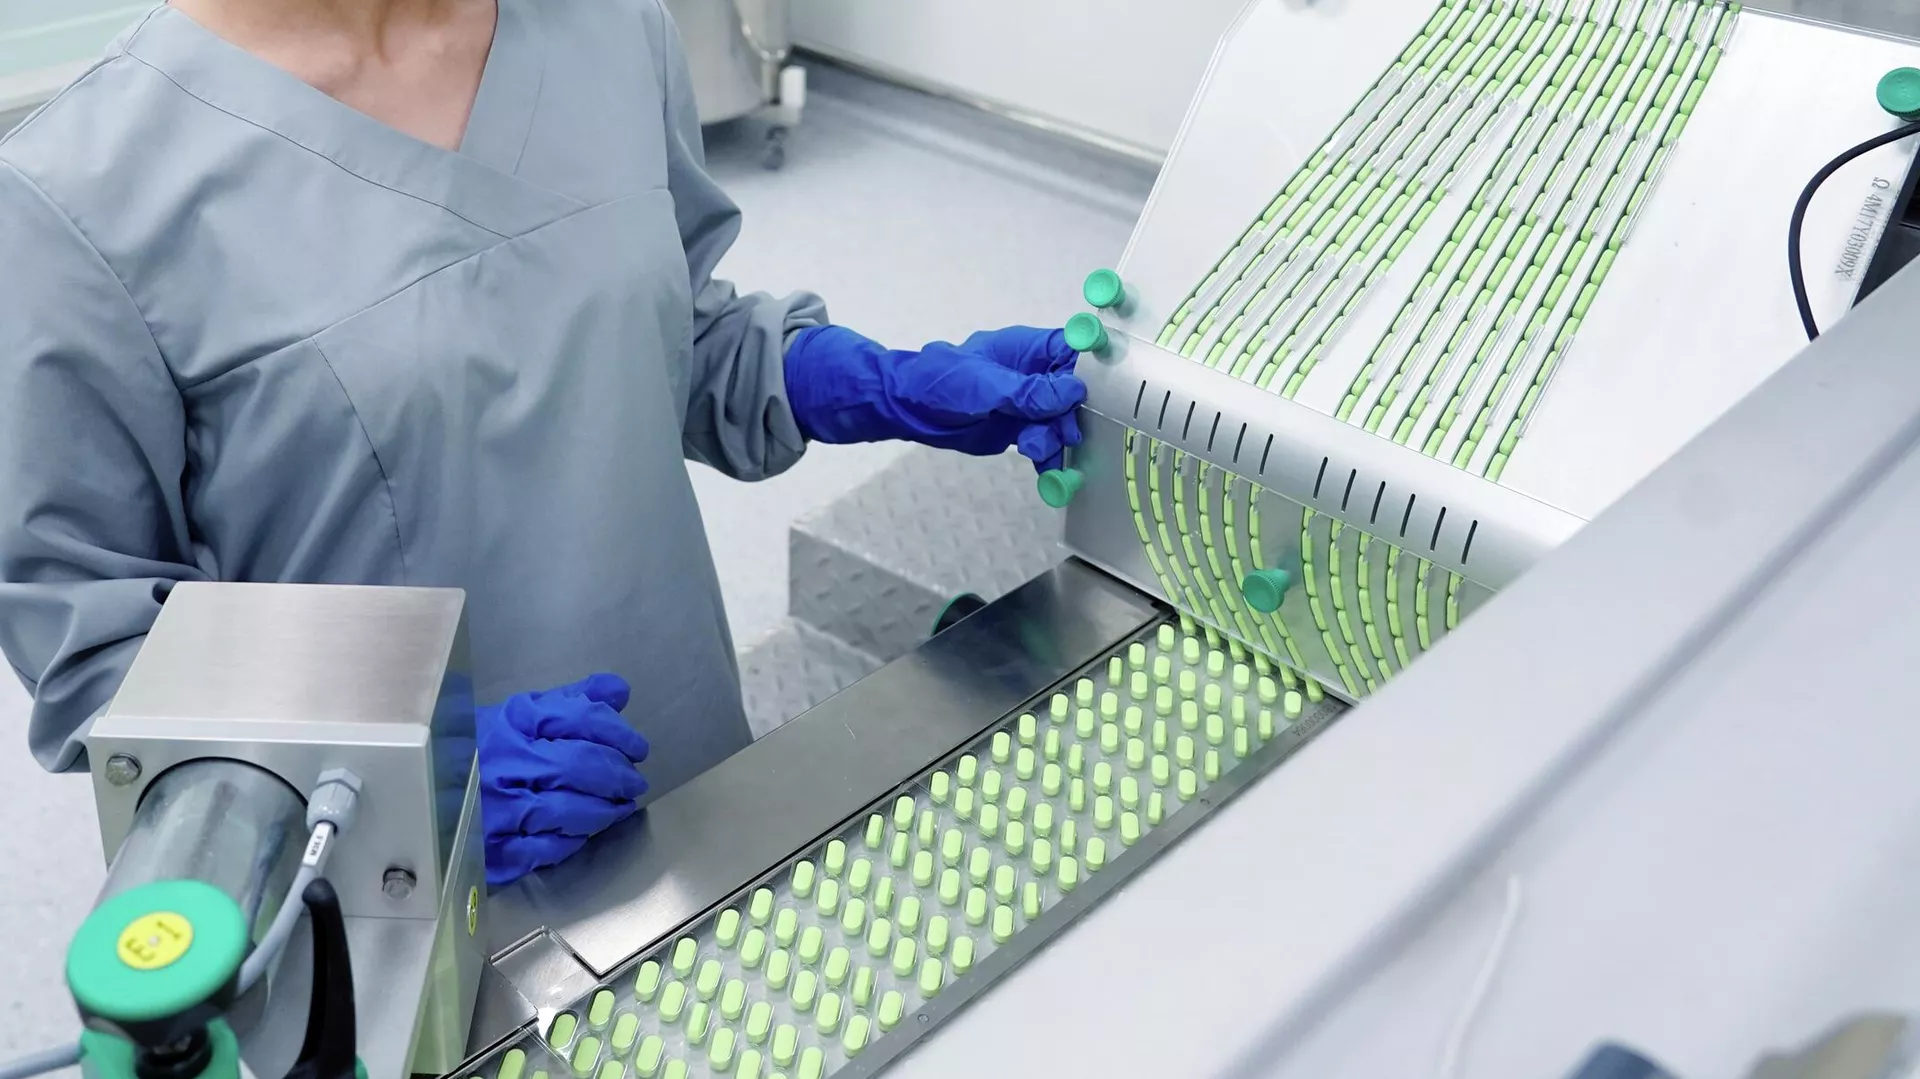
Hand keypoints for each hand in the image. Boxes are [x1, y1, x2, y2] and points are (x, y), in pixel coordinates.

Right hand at [477, 673, 649, 886]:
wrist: (422, 788)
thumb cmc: (478, 748)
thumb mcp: (518, 715)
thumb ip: (570, 702)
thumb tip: (618, 691)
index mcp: (513, 722)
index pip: (581, 718)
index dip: (619, 734)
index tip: (637, 748)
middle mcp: (504, 762)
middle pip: (581, 765)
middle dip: (618, 776)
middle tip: (634, 783)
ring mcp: (496, 807)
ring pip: (569, 810)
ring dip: (604, 811)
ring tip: (618, 808)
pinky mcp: (491, 848)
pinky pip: (546, 849)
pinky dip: (573, 841)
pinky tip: (582, 833)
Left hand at [784, 325, 1086, 471]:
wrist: (906, 409)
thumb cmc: (939, 384)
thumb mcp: (986, 386)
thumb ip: (1028, 391)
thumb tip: (1072, 392)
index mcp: (1025, 350)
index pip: (1071, 353)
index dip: (1089, 371)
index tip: (1098, 393)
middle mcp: (1031, 375)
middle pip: (1072, 394)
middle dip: (1069, 415)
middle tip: (1061, 433)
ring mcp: (1026, 404)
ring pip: (1060, 421)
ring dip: (1055, 439)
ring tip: (1033, 448)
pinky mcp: (1018, 430)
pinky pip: (1045, 443)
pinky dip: (1050, 458)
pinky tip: (1051, 476)